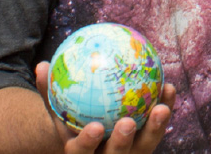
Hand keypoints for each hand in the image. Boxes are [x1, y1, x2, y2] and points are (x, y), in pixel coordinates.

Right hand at [34, 62, 176, 152]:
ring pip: (144, 147)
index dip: (88, 143)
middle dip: (122, 144)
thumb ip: (49, 92)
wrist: (91, 141)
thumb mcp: (57, 111)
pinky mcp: (146, 146)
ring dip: (155, 129)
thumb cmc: (70, 122)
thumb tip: (41, 65)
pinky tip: (169, 89)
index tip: (94, 127)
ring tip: (161, 107)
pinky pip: (157, 130)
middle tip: (127, 122)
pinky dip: (164, 112)